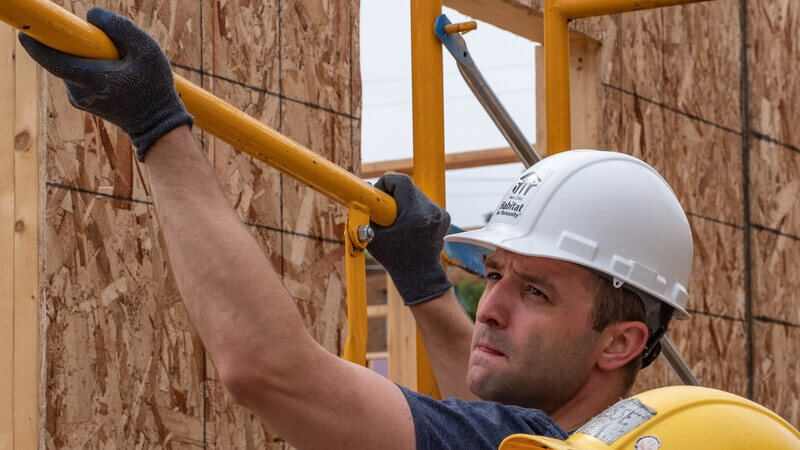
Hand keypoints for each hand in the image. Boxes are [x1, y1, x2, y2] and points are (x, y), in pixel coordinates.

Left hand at [18, 8, 192, 161]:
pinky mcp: (83, 101)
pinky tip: (117, 76)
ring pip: (72, 65)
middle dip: (79, 45)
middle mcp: (78, 92)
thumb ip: (121, 28)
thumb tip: (91, 16)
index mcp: (90, 80)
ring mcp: (79, 99)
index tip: (25, 32)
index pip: (52, 59)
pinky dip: (92, 67)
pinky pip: (79, 74)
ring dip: (89, 57)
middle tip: (107, 45)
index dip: (36, 43)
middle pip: (63, 57)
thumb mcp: (148, 51)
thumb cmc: (155, 89)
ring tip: (121, 67)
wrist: (158, 126)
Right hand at [367, 174, 451, 304]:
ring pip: (418, 195)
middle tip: (384, 209)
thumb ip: (365, 215)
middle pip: (409, 188)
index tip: (378, 196)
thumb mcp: (373, 237)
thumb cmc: (395, 259)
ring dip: (405, 202)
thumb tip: (359, 196)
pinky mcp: (445, 218)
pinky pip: (426, 205)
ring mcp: (440, 214)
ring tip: (397, 220)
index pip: (400, 181)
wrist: (419, 276)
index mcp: (415, 213)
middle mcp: (431, 210)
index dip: (385, 183)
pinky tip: (409, 225)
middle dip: (394, 194)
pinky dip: (415, 210)